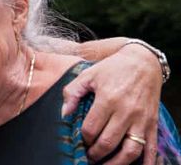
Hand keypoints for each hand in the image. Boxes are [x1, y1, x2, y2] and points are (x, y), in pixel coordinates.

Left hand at [62, 45, 161, 163]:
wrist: (143, 62)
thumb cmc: (112, 68)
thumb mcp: (88, 75)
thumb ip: (72, 93)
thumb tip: (64, 114)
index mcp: (107, 99)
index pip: (91, 128)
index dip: (83, 138)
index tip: (80, 140)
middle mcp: (126, 111)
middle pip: (109, 142)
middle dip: (96, 154)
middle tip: (89, 156)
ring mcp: (141, 119)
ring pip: (131, 150)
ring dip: (116, 163)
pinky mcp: (153, 123)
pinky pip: (151, 148)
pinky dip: (147, 162)